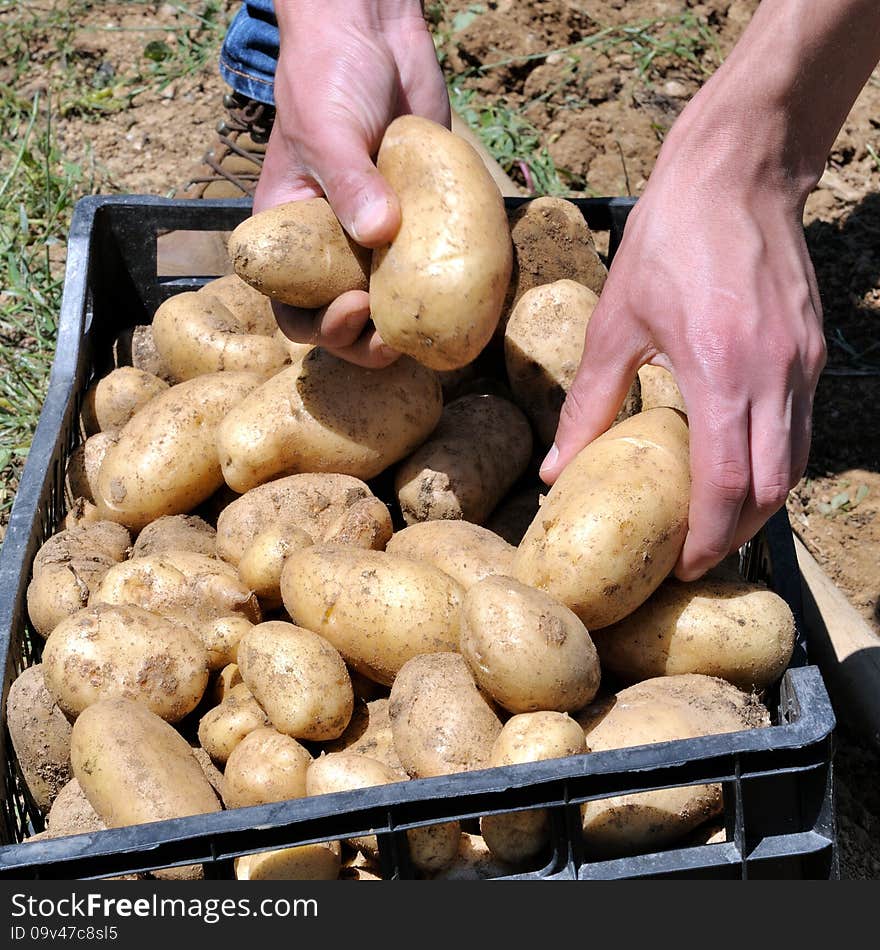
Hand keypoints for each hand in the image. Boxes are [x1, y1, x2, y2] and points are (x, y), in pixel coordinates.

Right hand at [255, 0, 449, 366]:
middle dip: (367, 342)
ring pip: (391, 305)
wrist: (373, 32)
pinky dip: (446, 288)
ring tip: (434, 328)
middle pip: (345, 320)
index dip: (320, 326)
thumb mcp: (327, 130)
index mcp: (291, 238)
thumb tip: (380, 233)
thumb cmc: (328, 75)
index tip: (355, 307)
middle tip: (397, 339)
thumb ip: (348, 182)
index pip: (293, 307)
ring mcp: (377, 240)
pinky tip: (466, 293)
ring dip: (409, 326)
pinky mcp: (419, 223)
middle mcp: (332, 248)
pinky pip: (430, 267)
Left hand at [539, 103, 826, 580]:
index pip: (727, 484)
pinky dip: (771, 466)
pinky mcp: (813, 352)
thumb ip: (588, 403)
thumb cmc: (669, 239)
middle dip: (733, 535)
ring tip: (712, 526)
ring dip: (757, 507)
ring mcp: (803, 364)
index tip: (680, 568)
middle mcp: (776, 375)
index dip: (706, 537)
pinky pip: (799, 431)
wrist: (739, 171)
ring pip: (793, 465)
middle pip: (770, 490)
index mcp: (723, 369)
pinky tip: (737, 471)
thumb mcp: (616, 322)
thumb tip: (554, 470)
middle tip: (693, 557)